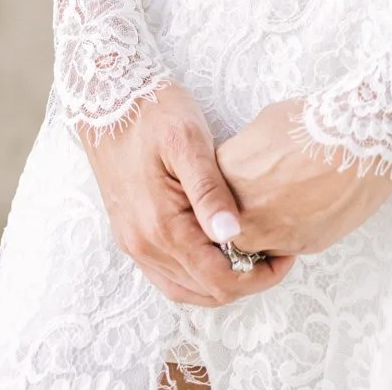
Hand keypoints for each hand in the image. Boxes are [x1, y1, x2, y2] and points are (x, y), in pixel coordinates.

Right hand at [81, 83, 293, 304]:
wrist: (106, 101)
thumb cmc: (154, 113)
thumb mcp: (188, 140)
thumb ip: (209, 190)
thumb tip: (232, 232)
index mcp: (162, 226)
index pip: (218, 278)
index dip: (257, 276)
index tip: (285, 255)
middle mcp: (145, 246)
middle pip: (205, 290)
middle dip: (246, 280)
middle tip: (277, 254)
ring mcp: (135, 245)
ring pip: (185, 289)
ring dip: (222, 282)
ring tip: (254, 254)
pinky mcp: (131, 237)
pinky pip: (167, 275)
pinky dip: (197, 276)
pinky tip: (219, 253)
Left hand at [220, 101, 391, 257]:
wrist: (360, 139)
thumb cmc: (314, 123)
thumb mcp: (263, 126)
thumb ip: (242, 156)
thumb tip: (243, 166)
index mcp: (226, 177)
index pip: (209, 195)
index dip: (225, 190)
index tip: (239, 182)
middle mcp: (241, 212)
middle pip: (226, 226)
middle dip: (239, 214)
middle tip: (263, 195)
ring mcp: (270, 234)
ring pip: (254, 244)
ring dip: (264, 229)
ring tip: (287, 202)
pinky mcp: (300, 246)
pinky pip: (284, 248)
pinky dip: (290, 233)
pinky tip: (307, 208)